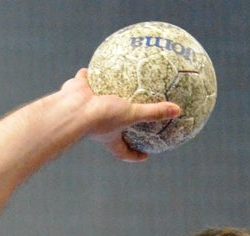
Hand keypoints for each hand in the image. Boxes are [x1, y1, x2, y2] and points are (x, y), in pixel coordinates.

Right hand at [63, 69, 180, 161]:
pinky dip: (87, 75)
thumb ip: (154, 112)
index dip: (134, 155)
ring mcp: (86, 108)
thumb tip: (177, 111)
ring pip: (97, 104)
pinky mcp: (77, 92)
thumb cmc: (101, 118)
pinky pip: (83, 81)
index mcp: (110, 136)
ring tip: (112, 90)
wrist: (72, 109)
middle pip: (110, 129)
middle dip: (119, 126)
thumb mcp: (131, 114)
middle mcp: (97, 125)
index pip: (124, 152)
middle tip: (129, 121)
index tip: (145, 155)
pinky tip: (94, 66)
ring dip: (103, 98)